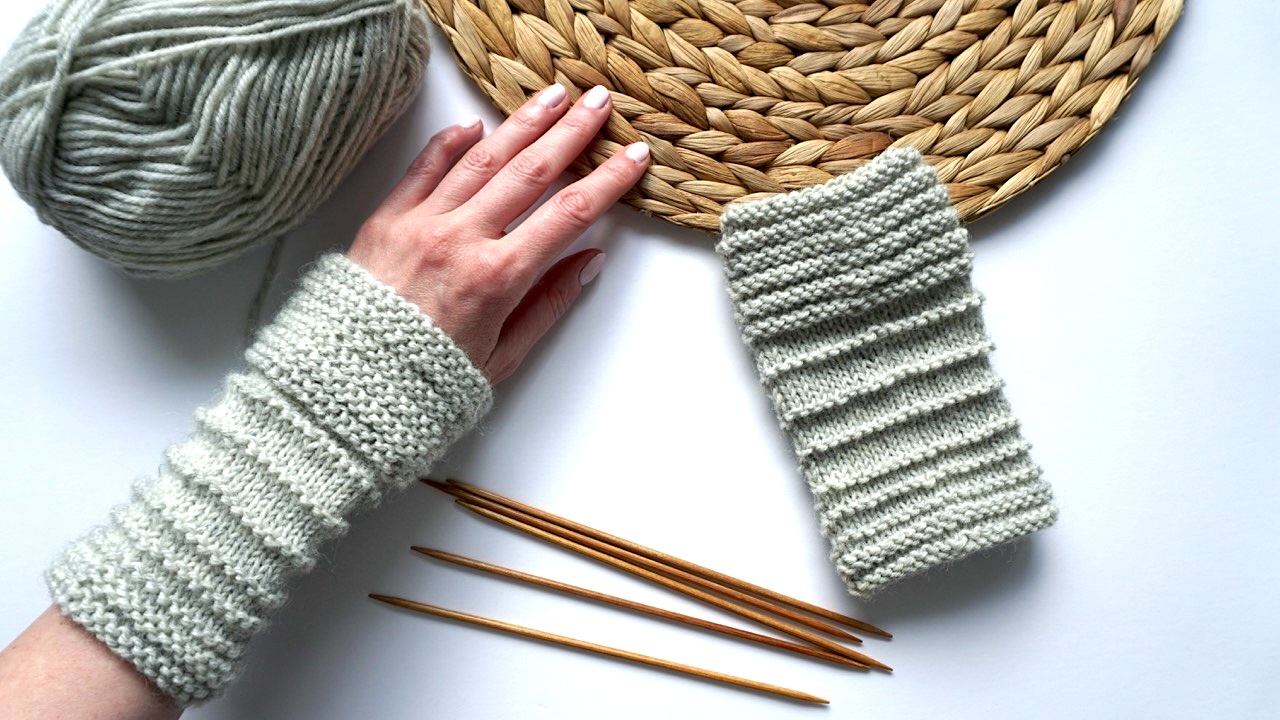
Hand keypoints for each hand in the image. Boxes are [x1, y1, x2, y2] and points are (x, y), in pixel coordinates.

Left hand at [348, 83, 648, 382]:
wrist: (349, 384)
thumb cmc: (428, 379)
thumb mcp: (504, 355)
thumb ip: (549, 304)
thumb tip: (590, 260)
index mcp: (497, 278)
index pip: (568, 214)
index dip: (608, 181)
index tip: (634, 156)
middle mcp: (461, 240)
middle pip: (530, 171)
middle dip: (571, 132)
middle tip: (599, 102)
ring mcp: (421, 223)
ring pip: (482, 159)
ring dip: (522, 123)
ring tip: (552, 96)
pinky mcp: (386, 219)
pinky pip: (424, 168)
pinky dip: (451, 143)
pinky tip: (475, 124)